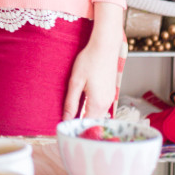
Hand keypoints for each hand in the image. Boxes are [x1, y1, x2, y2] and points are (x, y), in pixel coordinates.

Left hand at [62, 3, 123, 119]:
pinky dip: (92, 108)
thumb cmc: (89, 61)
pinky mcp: (110, 91)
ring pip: (98, 114)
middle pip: (93, 121)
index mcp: (97, 103)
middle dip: (81, 123)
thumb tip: (66, 119)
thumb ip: (71, 102)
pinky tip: (83, 102)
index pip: (86, 124)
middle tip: (66, 121)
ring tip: (72, 112)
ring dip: (86, 115)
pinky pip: (101, 106)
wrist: (105, 46)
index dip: (75, 126)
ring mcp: (110, 97)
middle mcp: (107, 103)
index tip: (65, 127)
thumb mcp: (76, 81)